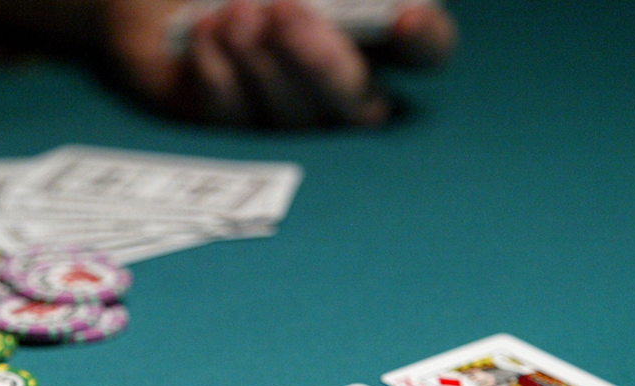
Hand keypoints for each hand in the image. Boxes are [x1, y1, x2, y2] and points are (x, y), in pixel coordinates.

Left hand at [103, 0, 456, 126]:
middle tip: (284, 9)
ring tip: (237, 14)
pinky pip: (233, 122)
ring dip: (267, 66)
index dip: (425, 41)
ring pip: (295, 123)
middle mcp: (333, 80)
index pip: (426, 50)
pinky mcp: (223, 124)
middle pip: (360, 106)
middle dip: (325, 63)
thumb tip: (358, 0)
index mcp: (368, 32)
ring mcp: (278, 112)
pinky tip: (208, 33)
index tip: (405, 19)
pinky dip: (221, 75)